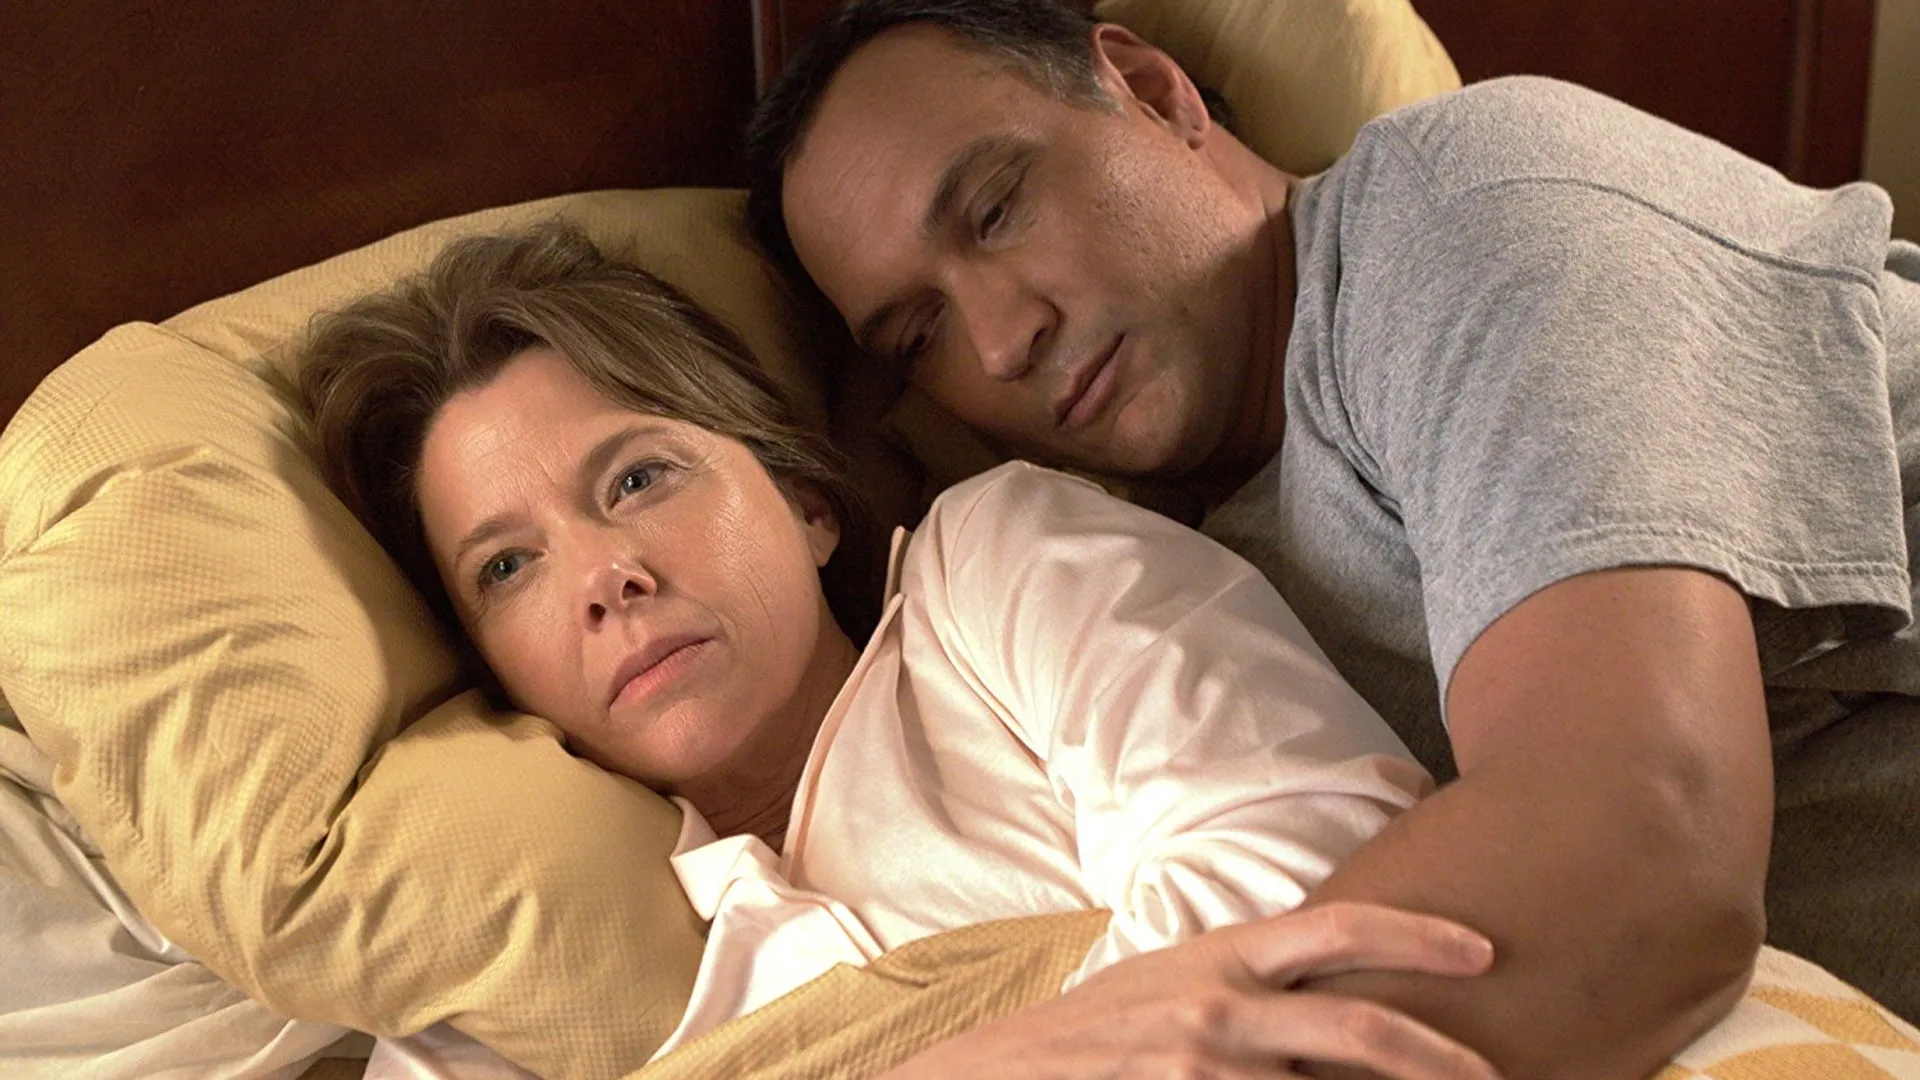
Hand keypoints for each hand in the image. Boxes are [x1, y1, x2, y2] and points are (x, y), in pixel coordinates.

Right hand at [880, 902, 1499, 1079]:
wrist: (1003, 1071)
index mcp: (1223, 954)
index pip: (1339, 928)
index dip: (1418, 935)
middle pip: (1362, 1030)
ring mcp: (1205, 1067)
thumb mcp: (1172, 982)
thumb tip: (1331, 990)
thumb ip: (1248, 980)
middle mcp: (1221, 1005)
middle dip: (1443, 1059)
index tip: (1482, 950)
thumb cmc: (1097, 1031)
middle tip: (1498, 1076)